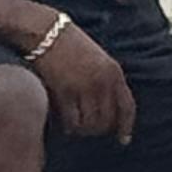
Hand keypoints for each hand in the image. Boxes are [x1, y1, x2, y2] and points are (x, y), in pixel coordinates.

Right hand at [29, 20, 135, 140]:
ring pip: (89, 125)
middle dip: (97, 129)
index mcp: (113, 71)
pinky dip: (67, 126)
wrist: (44, 31)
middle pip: (107, 121)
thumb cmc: (66, 43)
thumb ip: (104, 80)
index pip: (127, 106)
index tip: (124, 140)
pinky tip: (61, 122)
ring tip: (72, 125)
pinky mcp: (65, 92)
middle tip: (86, 129)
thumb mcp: (96, 57)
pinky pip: (71, 121)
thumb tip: (104, 109)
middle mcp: (102, 81)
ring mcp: (84, 88)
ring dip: (81, 129)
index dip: (126, 126)